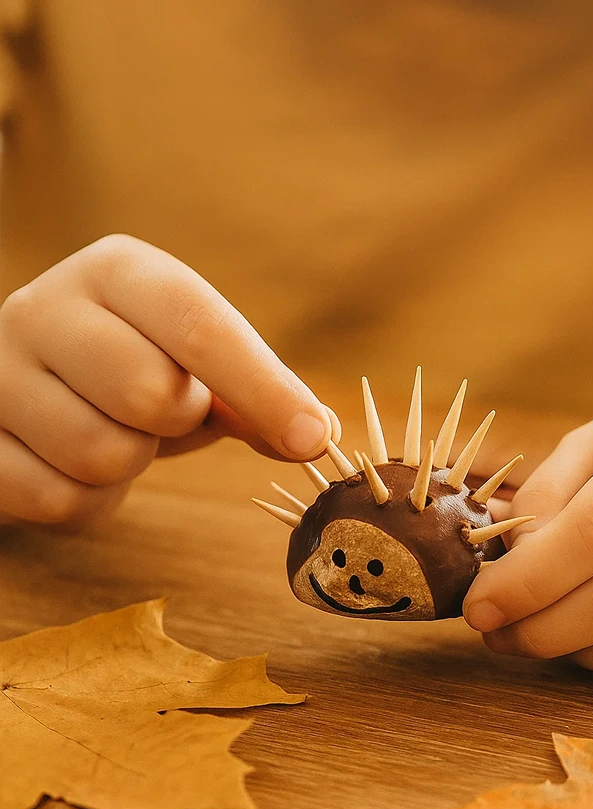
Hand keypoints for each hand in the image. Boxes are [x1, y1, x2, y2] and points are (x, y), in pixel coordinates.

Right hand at [0, 235, 336, 526]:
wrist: (22, 395)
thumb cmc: (126, 375)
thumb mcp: (192, 368)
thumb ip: (253, 394)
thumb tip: (316, 431)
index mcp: (115, 272)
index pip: (198, 324)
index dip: (262, 387)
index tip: (311, 438)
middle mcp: (44, 305)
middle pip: (149, 394)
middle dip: (173, 426)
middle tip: (157, 415)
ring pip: (101, 454)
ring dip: (128, 468)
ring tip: (112, 436)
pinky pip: (58, 500)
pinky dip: (89, 503)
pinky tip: (73, 469)